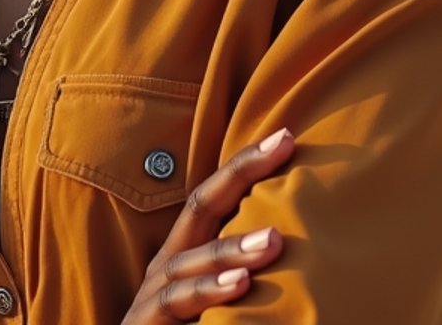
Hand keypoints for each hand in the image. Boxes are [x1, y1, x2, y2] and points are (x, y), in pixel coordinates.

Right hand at [120, 128, 293, 321]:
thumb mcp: (215, 295)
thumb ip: (241, 269)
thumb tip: (293, 240)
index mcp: (188, 248)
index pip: (218, 193)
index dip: (248, 162)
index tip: (286, 136)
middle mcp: (170, 260)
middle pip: (202, 203)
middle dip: (242, 173)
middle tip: (284, 147)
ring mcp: (156, 290)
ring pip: (194, 258)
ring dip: (233, 248)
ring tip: (272, 239)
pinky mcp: (148, 322)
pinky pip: (177, 302)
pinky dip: (209, 292)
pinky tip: (240, 286)